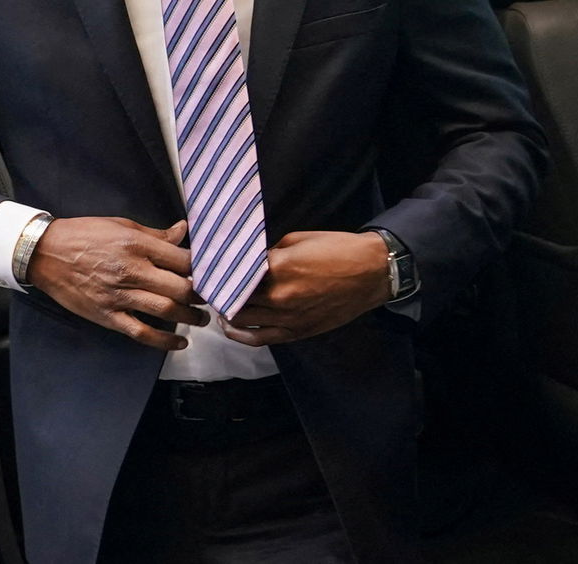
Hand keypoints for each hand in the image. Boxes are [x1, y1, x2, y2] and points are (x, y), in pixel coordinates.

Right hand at [27, 217, 207, 350]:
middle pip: (179, 288)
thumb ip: (155, 234)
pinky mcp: (108, 316)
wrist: (46, 254)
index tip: (209, 273)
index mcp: (137, 245)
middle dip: (200, 296)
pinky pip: (140, 332)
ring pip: (165, 311)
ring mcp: (119, 296)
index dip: (201, 269)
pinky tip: (179, 343)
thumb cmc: (85, 234)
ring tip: (201, 319)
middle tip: (210, 299)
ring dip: (189, 318)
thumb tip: (183, 231)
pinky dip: (163, 341)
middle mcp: (132, 271)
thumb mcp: (122, 225)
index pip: (182, 260)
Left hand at [221, 230, 391, 346]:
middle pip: (233, 296)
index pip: (235, 270)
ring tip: (216, 300)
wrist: (371, 273)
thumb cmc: (337, 249)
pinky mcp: (297, 332)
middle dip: (218, 289)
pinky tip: (229, 325)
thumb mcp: (298, 239)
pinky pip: (260, 338)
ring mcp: (288, 318)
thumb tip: (248, 258)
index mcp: (279, 267)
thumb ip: (270, 251)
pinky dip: (240, 333)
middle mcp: (279, 296)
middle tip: (205, 282)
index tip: (206, 265)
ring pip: (242, 319)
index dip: (219, 268)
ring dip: (226, 309)